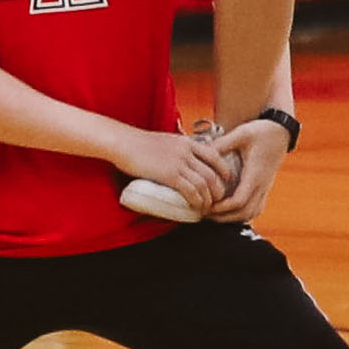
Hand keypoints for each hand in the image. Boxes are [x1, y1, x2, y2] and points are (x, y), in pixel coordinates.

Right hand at [110, 122, 228, 213]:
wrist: (123, 142)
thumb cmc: (139, 144)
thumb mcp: (166, 141)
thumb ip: (178, 149)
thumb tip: (182, 161)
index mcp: (188, 142)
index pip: (215, 156)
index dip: (223, 170)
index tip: (225, 180)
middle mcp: (187, 151)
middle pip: (212, 173)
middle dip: (218, 189)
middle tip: (217, 199)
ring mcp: (179, 162)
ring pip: (203, 184)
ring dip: (208, 198)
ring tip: (207, 207)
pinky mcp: (169, 174)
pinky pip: (190, 190)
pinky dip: (197, 200)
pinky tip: (197, 207)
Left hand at [203, 117, 289, 223]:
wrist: (280, 132)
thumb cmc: (261, 132)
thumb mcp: (241, 133)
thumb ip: (222, 143)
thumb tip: (202, 152)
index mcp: (255, 174)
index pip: (239, 200)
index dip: (222, 208)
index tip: (207, 206)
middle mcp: (262, 185)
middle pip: (245, 213)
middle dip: (224, 217)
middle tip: (205, 213)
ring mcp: (265, 188)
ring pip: (251, 214)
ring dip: (232, 218)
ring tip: (214, 214)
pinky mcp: (264, 188)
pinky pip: (255, 209)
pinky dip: (241, 214)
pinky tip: (228, 211)